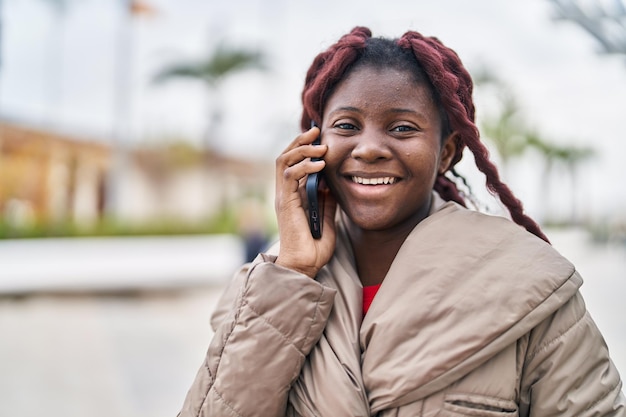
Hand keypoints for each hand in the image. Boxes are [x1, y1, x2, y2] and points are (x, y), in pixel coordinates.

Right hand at [274, 126, 336, 277]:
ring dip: (301, 149)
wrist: (305, 266)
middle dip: (300, 141)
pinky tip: (319, 165)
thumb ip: (327, 200)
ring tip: (319, 146)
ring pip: (283, 160)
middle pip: (285, 156)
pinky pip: (289, 175)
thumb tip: (333, 183)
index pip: (293, 163)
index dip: (304, 148)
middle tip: (316, 132)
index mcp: (293, 195)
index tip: (320, 138)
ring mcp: (283, 197)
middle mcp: (285, 193)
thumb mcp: (327, 218)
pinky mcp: (285, 203)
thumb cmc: (314, 247)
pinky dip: (303, 166)